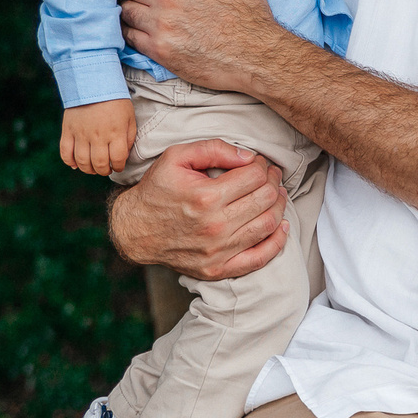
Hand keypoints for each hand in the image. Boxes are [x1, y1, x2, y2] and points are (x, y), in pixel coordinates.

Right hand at [60, 99, 134, 175]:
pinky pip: (65, 152)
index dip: (119, 166)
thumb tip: (122, 156)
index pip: (118, 159)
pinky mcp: (68, 130)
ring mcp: (81, 134)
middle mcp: (98, 135)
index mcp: (116, 132)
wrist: (93, 83)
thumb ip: (128, 138)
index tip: (118, 166)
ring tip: (93, 168)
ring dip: (88, 170)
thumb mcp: (129, 118)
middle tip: (106, 169)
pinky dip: (69, 162)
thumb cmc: (115, 102)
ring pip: (82, 162)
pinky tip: (76, 164)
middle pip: (99, 164)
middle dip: (104, 171)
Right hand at [109, 138, 288, 280]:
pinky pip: (260, 258)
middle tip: (270, 175)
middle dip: (273, 181)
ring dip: (279, 205)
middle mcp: (214, 226)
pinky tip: (282, 226)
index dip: (262, 164)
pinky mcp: (218, 269)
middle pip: (265, 199)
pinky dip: (277, 242)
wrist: (135, 230)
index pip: (254, 176)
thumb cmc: (157, 190)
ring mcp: (218, 251)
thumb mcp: (177, 157)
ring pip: (268, 225)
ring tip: (276, 194)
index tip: (258, 162)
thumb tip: (248, 156)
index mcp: (205, 197)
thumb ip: (214, 148)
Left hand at [120, 0, 299, 90]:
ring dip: (125, 3)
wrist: (256, 56)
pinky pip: (128, 36)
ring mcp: (161, 27)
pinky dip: (127, 28)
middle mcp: (167, 1)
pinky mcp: (159, 51)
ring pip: (123, 8)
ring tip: (133, 1)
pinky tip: (136, 24)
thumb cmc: (248, 13)